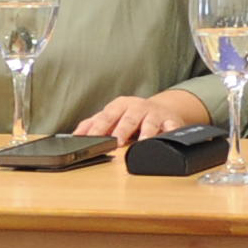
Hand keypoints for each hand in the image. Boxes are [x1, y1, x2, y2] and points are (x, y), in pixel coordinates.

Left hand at [78, 92, 213, 144]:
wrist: (162, 109)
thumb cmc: (132, 115)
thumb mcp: (112, 116)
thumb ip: (93, 124)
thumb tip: (74, 135)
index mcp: (120, 105)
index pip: (107, 116)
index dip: (99, 128)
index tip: (92, 138)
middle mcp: (138, 107)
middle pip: (128, 118)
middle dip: (123, 129)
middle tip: (117, 141)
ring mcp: (155, 114)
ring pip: (150, 123)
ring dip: (146, 133)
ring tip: (143, 142)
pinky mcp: (171, 121)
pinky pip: (172, 127)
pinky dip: (170, 133)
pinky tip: (167, 138)